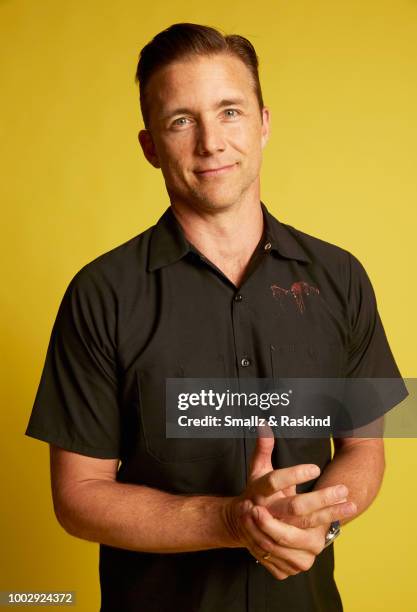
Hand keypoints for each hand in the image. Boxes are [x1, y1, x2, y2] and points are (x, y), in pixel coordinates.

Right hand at [222, 429, 356, 580]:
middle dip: (321, 498)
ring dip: (329, 514)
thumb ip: (263, 448)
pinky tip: (341, 516)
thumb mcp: (256, 470)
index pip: (274, 481)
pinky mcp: (283, 544)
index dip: (294, 475)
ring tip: (350, 504)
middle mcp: (265, 512)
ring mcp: (274, 530)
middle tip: (342, 489)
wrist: (241, 526)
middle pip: (294, 506)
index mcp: (257, 491)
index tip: (315, 468)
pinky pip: (306, 537)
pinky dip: (325, 527)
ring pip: (305, 524)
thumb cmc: (254, 492)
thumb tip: (264, 424)